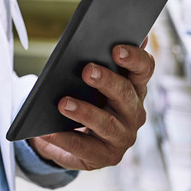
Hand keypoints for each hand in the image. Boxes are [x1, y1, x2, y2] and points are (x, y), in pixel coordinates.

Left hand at [30, 40, 153, 169]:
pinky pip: (84, 148)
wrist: (73, 139)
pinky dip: (63, 138)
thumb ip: (97, 59)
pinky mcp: (106, 157)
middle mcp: (134, 112)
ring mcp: (122, 137)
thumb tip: (101, 33)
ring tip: (63, 103)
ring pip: (107, 123)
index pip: (144, 69)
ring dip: (85, 112)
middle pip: (125, 94)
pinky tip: (46, 131)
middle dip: (107, 81)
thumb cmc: (84, 100)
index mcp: (135, 88)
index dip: (134, 58)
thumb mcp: (89, 81)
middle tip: (87, 70)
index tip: (116, 48)